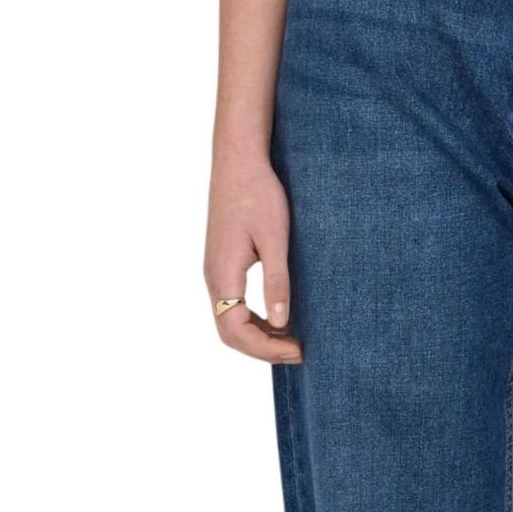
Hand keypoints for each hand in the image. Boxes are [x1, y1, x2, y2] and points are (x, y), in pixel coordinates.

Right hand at [204, 148, 303, 363]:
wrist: (239, 160)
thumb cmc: (258, 193)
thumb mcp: (275, 237)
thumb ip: (277, 280)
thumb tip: (282, 322)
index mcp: (223, 275)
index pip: (236, 332)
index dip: (265, 348)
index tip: (298, 350)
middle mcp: (214, 278)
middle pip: (230, 332)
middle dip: (262, 348)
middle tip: (298, 351)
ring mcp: (216, 270)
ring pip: (230, 319)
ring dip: (258, 334)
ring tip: (292, 338)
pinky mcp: (223, 261)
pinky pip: (233, 303)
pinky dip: (253, 317)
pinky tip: (277, 315)